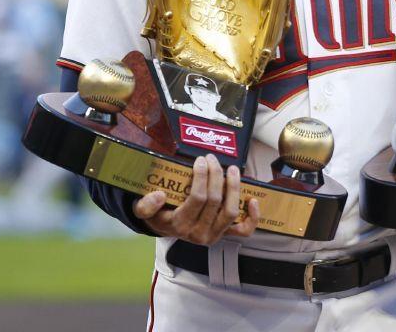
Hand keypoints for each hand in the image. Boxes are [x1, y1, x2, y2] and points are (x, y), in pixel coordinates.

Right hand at [132, 154, 259, 243]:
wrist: (164, 228)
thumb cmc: (157, 214)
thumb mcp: (142, 210)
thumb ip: (146, 205)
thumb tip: (159, 195)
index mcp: (180, 226)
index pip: (197, 198)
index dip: (202, 176)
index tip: (200, 160)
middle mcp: (199, 234)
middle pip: (215, 201)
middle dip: (216, 174)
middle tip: (212, 158)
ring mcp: (214, 236)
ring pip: (231, 212)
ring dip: (234, 187)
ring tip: (231, 169)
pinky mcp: (224, 235)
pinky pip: (243, 230)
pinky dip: (252, 217)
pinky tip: (252, 200)